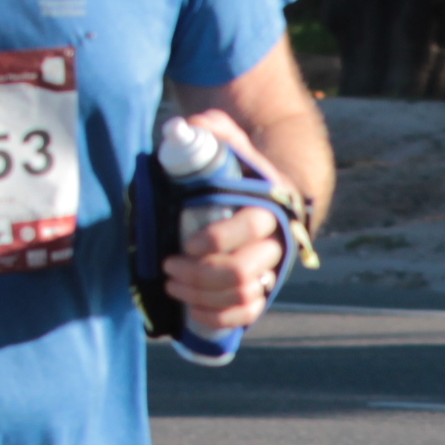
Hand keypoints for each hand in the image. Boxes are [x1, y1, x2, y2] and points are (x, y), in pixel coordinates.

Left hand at [158, 106, 288, 336]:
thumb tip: (187, 126)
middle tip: (169, 266)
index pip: (248, 229)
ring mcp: (271, 269)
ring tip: (173, 286)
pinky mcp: (263, 289)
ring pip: (243, 296)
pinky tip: (193, 311)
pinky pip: (248, 315)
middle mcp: (275, 242)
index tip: (187, 244)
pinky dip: (220, 318)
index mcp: (268, 206)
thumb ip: (213, 130)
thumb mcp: (231, 145)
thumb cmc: (241, 172)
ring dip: (203, 297)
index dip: (217, 240)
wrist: (271, 198)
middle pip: (243, 270)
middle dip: (200, 273)